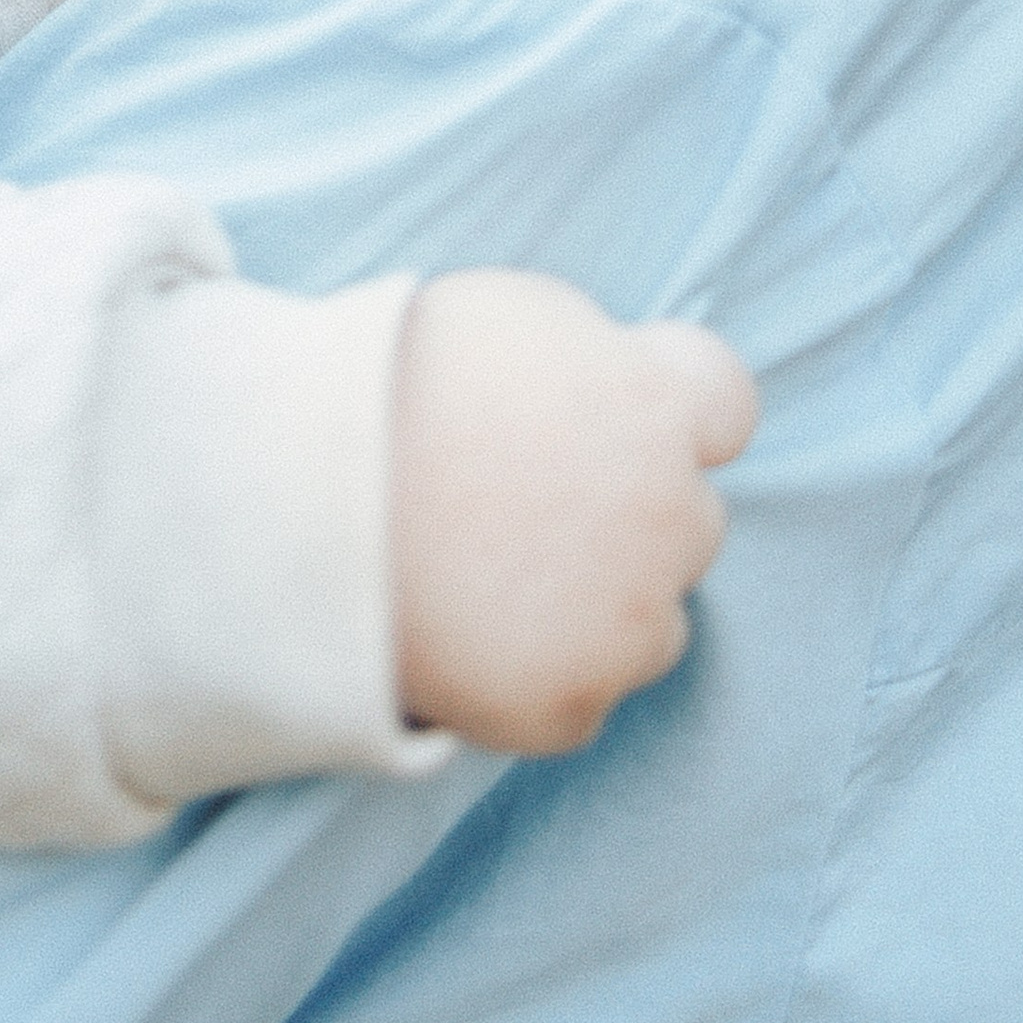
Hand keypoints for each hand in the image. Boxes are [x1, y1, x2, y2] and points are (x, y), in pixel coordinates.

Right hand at [390, 271, 757, 755]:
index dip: (668, 406)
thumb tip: (643, 393)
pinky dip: (540, 672)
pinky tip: (471, 626)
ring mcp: (624, 625)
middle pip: (688, 515)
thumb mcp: (512, 313)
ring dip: (601, 600)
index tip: (616, 416)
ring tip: (489, 565)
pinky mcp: (568, 708)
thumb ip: (603, 354)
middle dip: (629, 507)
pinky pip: (586, 693)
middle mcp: (666, 516)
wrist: (296, 500)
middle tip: (524, 496)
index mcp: (656, 404)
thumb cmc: (394, 385)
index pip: (725, 403)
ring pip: (655, 619)